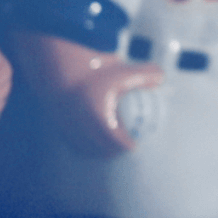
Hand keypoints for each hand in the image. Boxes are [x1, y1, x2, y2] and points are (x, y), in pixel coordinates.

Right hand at [12, 32, 161, 156]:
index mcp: (98, 117)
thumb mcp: (122, 69)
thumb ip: (145, 74)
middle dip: (115, 151)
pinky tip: (94, 142)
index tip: (136, 147)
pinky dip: (85, 146)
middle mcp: (80, 127)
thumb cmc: (92, 68)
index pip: (116, 142)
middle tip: (127, 146)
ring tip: (113, 146)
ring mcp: (67, 129)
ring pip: (86, 149)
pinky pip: (74, 144)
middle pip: (101, 150)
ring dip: (100, 151)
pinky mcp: (58, 127)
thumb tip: (162, 80)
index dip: (127, 146)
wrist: (55, 65)